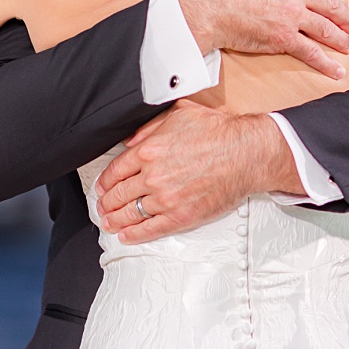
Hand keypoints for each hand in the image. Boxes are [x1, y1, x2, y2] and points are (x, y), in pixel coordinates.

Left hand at [95, 99, 301, 243]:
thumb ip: (150, 126)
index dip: (105, 181)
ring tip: (109, 222)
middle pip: (118, 194)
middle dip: (106, 202)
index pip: (115, 170)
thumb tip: (130, 138)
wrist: (246, 154)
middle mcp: (153, 176)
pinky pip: (150, 229)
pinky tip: (127, 235)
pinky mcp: (181, 216)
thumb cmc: (218, 132)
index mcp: (149, 150)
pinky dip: (134, 234)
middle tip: (102, 205)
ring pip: (131, 213)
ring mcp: (166, 199)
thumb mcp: (179, 113)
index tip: (102, 186)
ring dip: (115, 219)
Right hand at [177, 0, 348, 79]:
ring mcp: (290, 16)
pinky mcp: (282, 38)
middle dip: (343, 14)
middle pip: (329, 3)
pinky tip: (336, 71)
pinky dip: (325, 63)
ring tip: (347, 45)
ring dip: (339, 37)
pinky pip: (310, 51)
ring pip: (325, 28)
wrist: (202, 6)